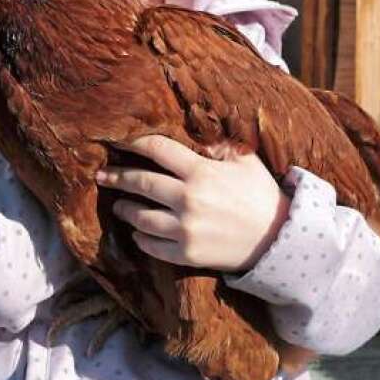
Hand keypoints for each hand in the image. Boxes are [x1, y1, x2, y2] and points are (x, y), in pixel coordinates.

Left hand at [97, 135, 290, 271]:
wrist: (278, 239)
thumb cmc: (261, 194)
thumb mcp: (245, 160)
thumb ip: (218, 143)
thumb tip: (195, 125)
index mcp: (201, 172)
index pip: (158, 149)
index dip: (134, 141)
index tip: (118, 140)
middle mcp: (188, 199)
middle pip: (141, 183)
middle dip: (117, 177)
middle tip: (101, 175)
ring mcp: (185, 229)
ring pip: (141, 217)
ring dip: (125, 209)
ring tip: (118, 205)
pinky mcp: (187, 254)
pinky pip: (152, 245)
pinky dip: (141, 238)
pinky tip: (137, 231)